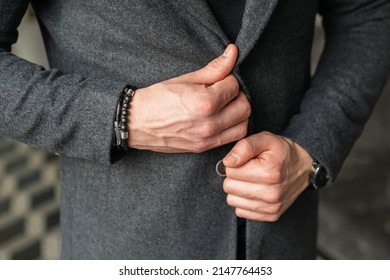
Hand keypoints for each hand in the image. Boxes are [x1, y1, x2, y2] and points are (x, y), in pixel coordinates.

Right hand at [127, 44, 250, 152]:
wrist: (136, 123)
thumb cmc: (157, 98)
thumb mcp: (186, 79)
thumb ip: (214, 68)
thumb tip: (233, 53)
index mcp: (205, 102)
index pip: (234, 86)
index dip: (228, 79)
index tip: (218, 80)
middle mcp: (210, 123)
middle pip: (245, 106)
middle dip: (238, 95)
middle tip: (224, 92)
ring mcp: (207, 139)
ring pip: (243, 125)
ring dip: (238, 113)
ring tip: (225, 106)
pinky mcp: (203, 148)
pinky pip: (231, 138)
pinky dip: (232, 127)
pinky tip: (221, 119)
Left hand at [222, 131, 312, 221]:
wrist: (304, 167)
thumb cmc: (282, 152)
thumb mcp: (265, 139)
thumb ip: (244, 147)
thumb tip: (227, 162)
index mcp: (269, 173)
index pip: (230, 172)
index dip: (234, 164)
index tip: (246, 161)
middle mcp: (271, 193)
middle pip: (229, 187)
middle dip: (235, 177)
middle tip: (248, 171)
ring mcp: (272, 207)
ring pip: (232, 200)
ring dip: (238, 190)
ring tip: (252, 181)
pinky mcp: (271, 216)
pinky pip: (240, 212)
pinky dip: (244, 202)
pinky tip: (255, 192)